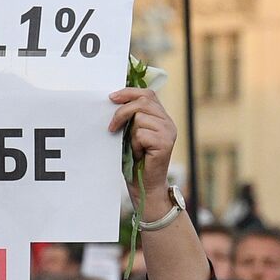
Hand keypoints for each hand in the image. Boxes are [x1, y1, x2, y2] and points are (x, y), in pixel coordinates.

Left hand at [109, 87, 176, 205]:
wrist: (145, 186)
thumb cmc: (135, 162)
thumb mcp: (130, 136)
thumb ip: (129, 119)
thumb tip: (112, 102)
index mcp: (161, 117)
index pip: (148, 94)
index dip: (129, 92)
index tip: (111, 97)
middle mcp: (168, 122)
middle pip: (143, 102)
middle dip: (122, 112)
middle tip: (111, 127)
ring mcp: (168, 132)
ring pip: (140, 118)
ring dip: (129, 134)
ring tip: (133, 148)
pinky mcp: (165, 143)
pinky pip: (141, 134)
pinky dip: (134, 144)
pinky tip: (138, 154)